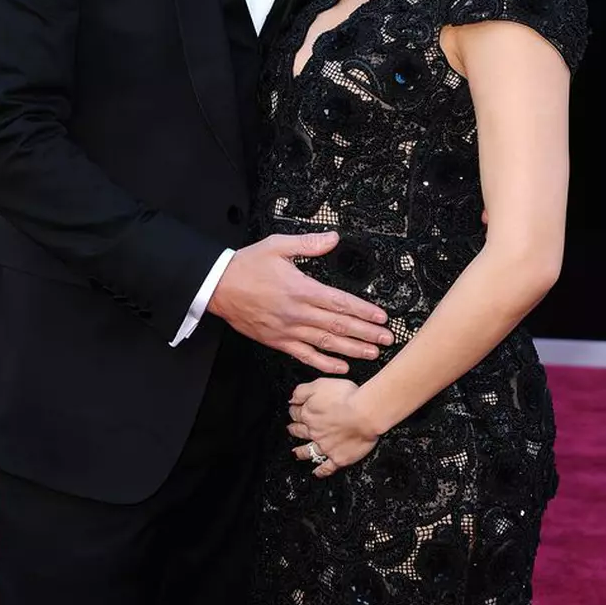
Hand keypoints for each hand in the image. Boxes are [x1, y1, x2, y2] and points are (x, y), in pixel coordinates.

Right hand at [208, 231, 392, 373]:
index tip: (381, 317)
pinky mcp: (278, 341)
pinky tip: (340, 367)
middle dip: (366, 334)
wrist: (218, 287)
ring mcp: (288, 330)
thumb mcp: (277, 246)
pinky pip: (305, 355)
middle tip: (387, 339)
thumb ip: (308, 243)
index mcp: (301, 289)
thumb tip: (333, 238)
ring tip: (373, 354)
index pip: (340, 303)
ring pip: (326, 344)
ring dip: (352, 350)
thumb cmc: (247, 265)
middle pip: (339, 326)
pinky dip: (324, 363)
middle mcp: (297, 312)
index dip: (363, 311)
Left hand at [288, 378, 380, 476]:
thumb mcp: (319, 384)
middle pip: (300, 431)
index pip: (296, 412)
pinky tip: (317, 472)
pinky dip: (320, 471)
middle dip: (294, 430)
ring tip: (296, 453)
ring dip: (301, 452)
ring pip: (308, 451)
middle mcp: (314, 432)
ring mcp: (325, 446)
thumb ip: (302, 391)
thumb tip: (291, 399)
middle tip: (291, 429)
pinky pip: (327, 467)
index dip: (294, 410)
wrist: (364, 414)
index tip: (293, 410)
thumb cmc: (346, 397)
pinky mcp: (338, 458)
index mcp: (309, 413)